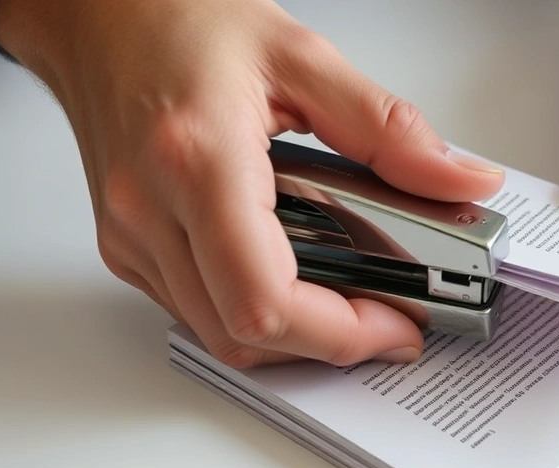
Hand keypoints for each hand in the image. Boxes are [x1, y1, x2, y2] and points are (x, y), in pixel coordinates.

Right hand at [0, 0, 504, 367]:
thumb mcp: (303, 57)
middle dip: (330, 344)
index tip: (397, 325)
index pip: (265, 299)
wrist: (98, 14)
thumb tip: (460, 179)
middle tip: (390, 319)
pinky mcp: (127, 246)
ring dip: (296, 337)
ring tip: (353, 301)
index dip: (341, 333)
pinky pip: (198, 313)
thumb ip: (389, 126)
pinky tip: (299, 280)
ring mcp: (131, 237)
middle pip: (245, 335)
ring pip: (219, 336)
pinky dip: (258, 315)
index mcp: (197, 161)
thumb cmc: (176, 20)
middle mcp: (151, 211)